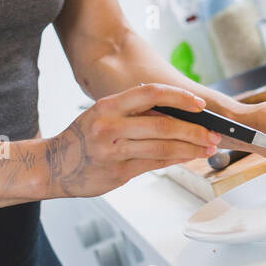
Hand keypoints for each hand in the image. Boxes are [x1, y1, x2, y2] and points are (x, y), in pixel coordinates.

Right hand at [44, 84, 220, 197]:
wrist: (52, 165)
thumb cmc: (83, 138)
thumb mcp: (102, 114)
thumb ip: (135, 113)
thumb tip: (176, 113)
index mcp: (108, 106)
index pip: (151, 93)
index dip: (179, 97)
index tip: (199, 104)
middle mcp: (110, 126)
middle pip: (163, 124)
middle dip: (194, 130)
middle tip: (213, 134)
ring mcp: (113, 151)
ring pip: (162, 147)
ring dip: (190, 147)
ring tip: (208, 147)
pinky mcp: (117, 172)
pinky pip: (154, 164)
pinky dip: (175, 160)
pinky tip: (188, 157)